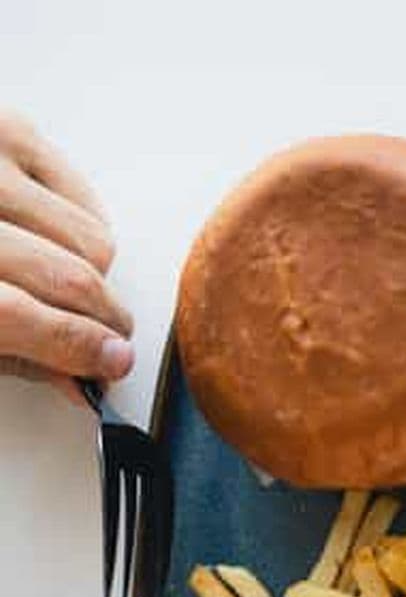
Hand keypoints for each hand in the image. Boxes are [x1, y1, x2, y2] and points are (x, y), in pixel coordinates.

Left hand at [0, 110, 133, 402]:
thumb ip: (13, 354)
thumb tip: (77, 376)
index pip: (25, 318)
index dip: (81, 349)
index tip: (111, 364)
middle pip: (70, 278)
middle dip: (104, 319)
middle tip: (109, 338)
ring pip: (90, 238)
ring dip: (94, 274)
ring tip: (72, 285)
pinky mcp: (6, 126)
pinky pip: (82, 192)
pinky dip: (82, 226)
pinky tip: (53, 238)